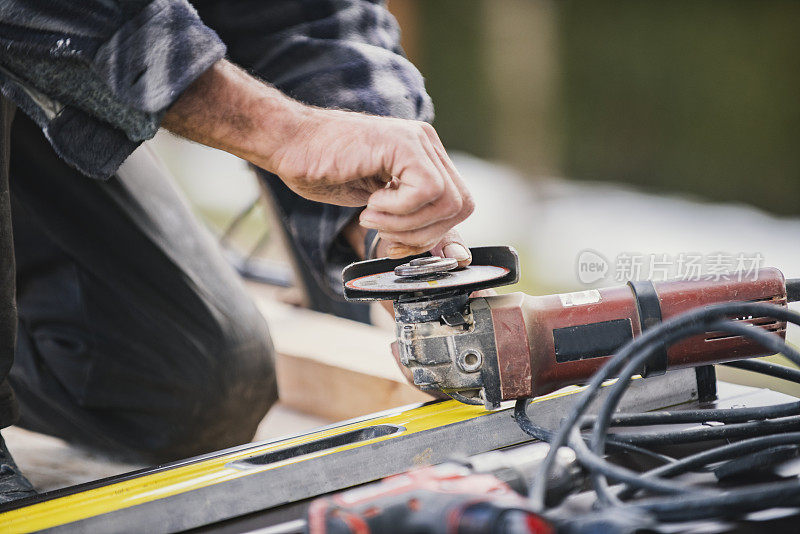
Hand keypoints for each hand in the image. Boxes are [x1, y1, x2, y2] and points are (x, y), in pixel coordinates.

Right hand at [270, 107, 473, 256]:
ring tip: (372, 215)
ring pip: (448, 201)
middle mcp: (428, 146)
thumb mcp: (378, 205)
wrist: (289, 143)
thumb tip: (441, 251)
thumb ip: (410, 219)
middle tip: (385, 231)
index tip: (399, 245)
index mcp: (425, 159)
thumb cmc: (324, 171)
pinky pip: (426, 190)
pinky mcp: (404, 143)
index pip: (458, 205)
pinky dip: (399, 209)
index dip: (434, 235)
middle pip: (462, 206)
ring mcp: (418, 141)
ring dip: (407, 223)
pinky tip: (370, 201)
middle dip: (424, 234)